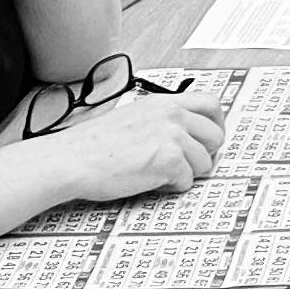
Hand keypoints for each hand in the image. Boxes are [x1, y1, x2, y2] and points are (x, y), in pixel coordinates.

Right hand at [47, 89, 226, 204]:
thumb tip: (181, 133)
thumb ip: (160, 119)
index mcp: (163, 102)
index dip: (216, 124)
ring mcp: (172, 136)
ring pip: (205, 162)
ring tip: (162, 174)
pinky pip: (188, 180)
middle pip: (215, 135)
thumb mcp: (132, 116)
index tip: (210, 138)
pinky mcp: (169, 160)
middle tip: (189, 164)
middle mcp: (172, 115)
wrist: (72, 158)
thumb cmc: (92, 144)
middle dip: (206, 153)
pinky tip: (152, 182)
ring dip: (187, 173)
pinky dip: (173, 187)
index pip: (211, 103)